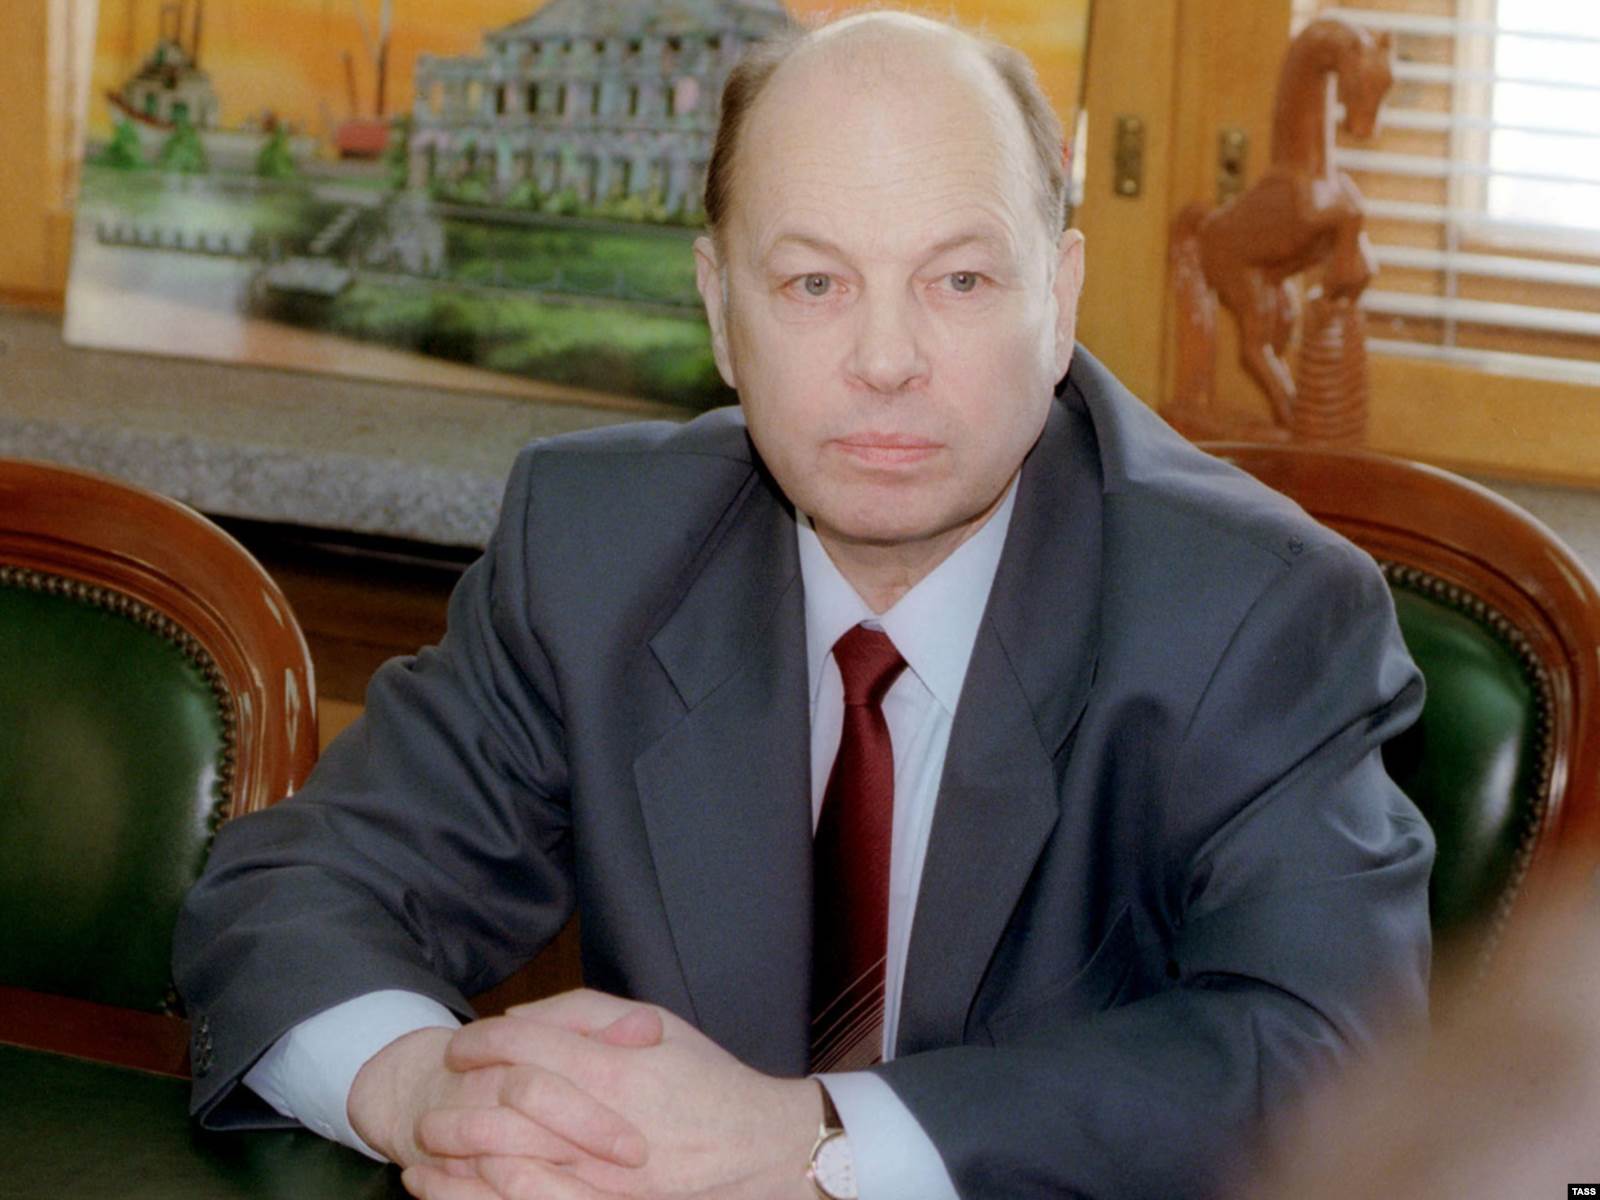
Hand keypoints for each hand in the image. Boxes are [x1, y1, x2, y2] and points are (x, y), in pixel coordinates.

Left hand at [406, 989, 822, 1199]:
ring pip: (506, 1163)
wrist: (755, 1145)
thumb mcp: (656, 1022)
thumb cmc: (705, 1079)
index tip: (460, 1044)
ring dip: (457, 1153)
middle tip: (436, 1092)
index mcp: (612, 1067)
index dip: (481, 1042)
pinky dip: (480, 1195)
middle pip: (505, 1105)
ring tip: (426, 1144)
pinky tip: (451, 1188)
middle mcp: (599, 1121)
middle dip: (458, 1098)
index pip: (525, 1046)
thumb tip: (518, 1019)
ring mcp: (598, 1174)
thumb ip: (586, 1014)